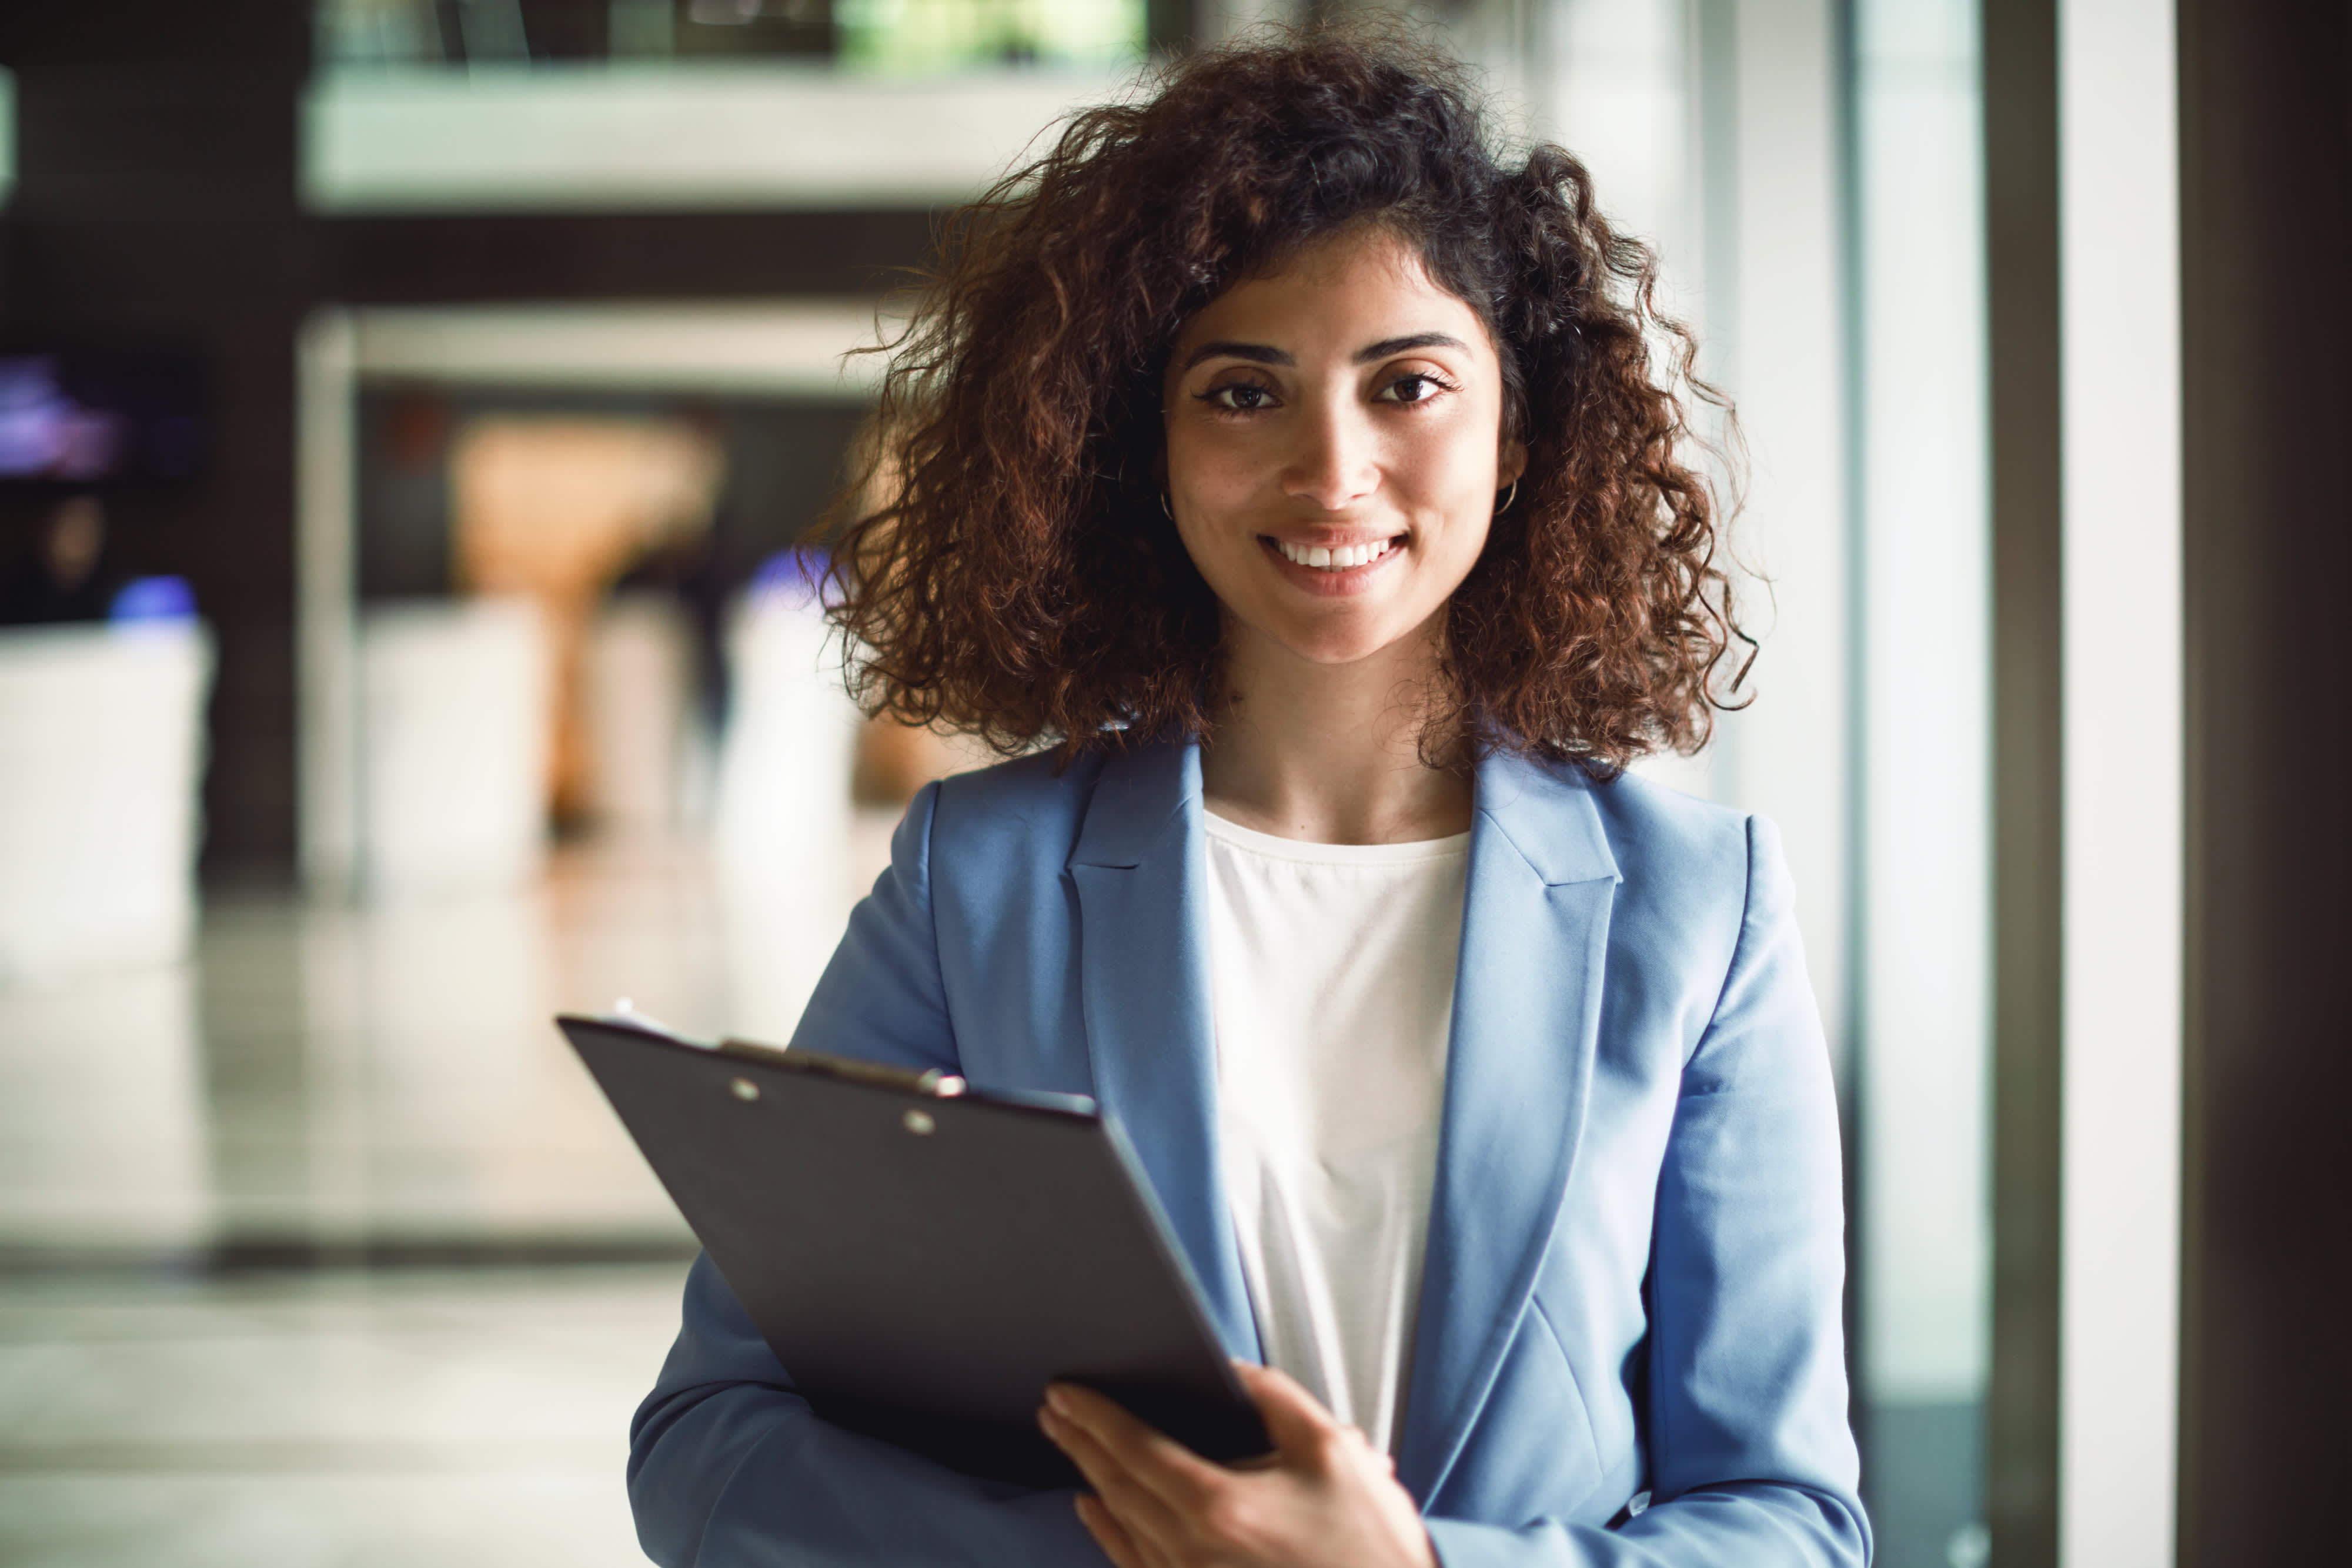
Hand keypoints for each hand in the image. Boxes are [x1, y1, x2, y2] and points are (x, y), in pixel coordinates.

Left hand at [1038, 1362, 1439, 1567]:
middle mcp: (1192, 1551)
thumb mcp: (1333, 1449)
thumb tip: (1232, 1372)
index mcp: (1220, 1506)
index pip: (1135, 1448)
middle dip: (1080, 1441)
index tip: (1064, 1392)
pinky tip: (1094, 1509)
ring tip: (1068, 1444)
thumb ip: (1275, 1398)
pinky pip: (1136, 1564)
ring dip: (1089, 1478)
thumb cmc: (1368, 1544)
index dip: (1094, 1415)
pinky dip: (1108, 1532)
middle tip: (1054, 1410)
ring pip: (1121, 1525)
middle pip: (1116, 1485)